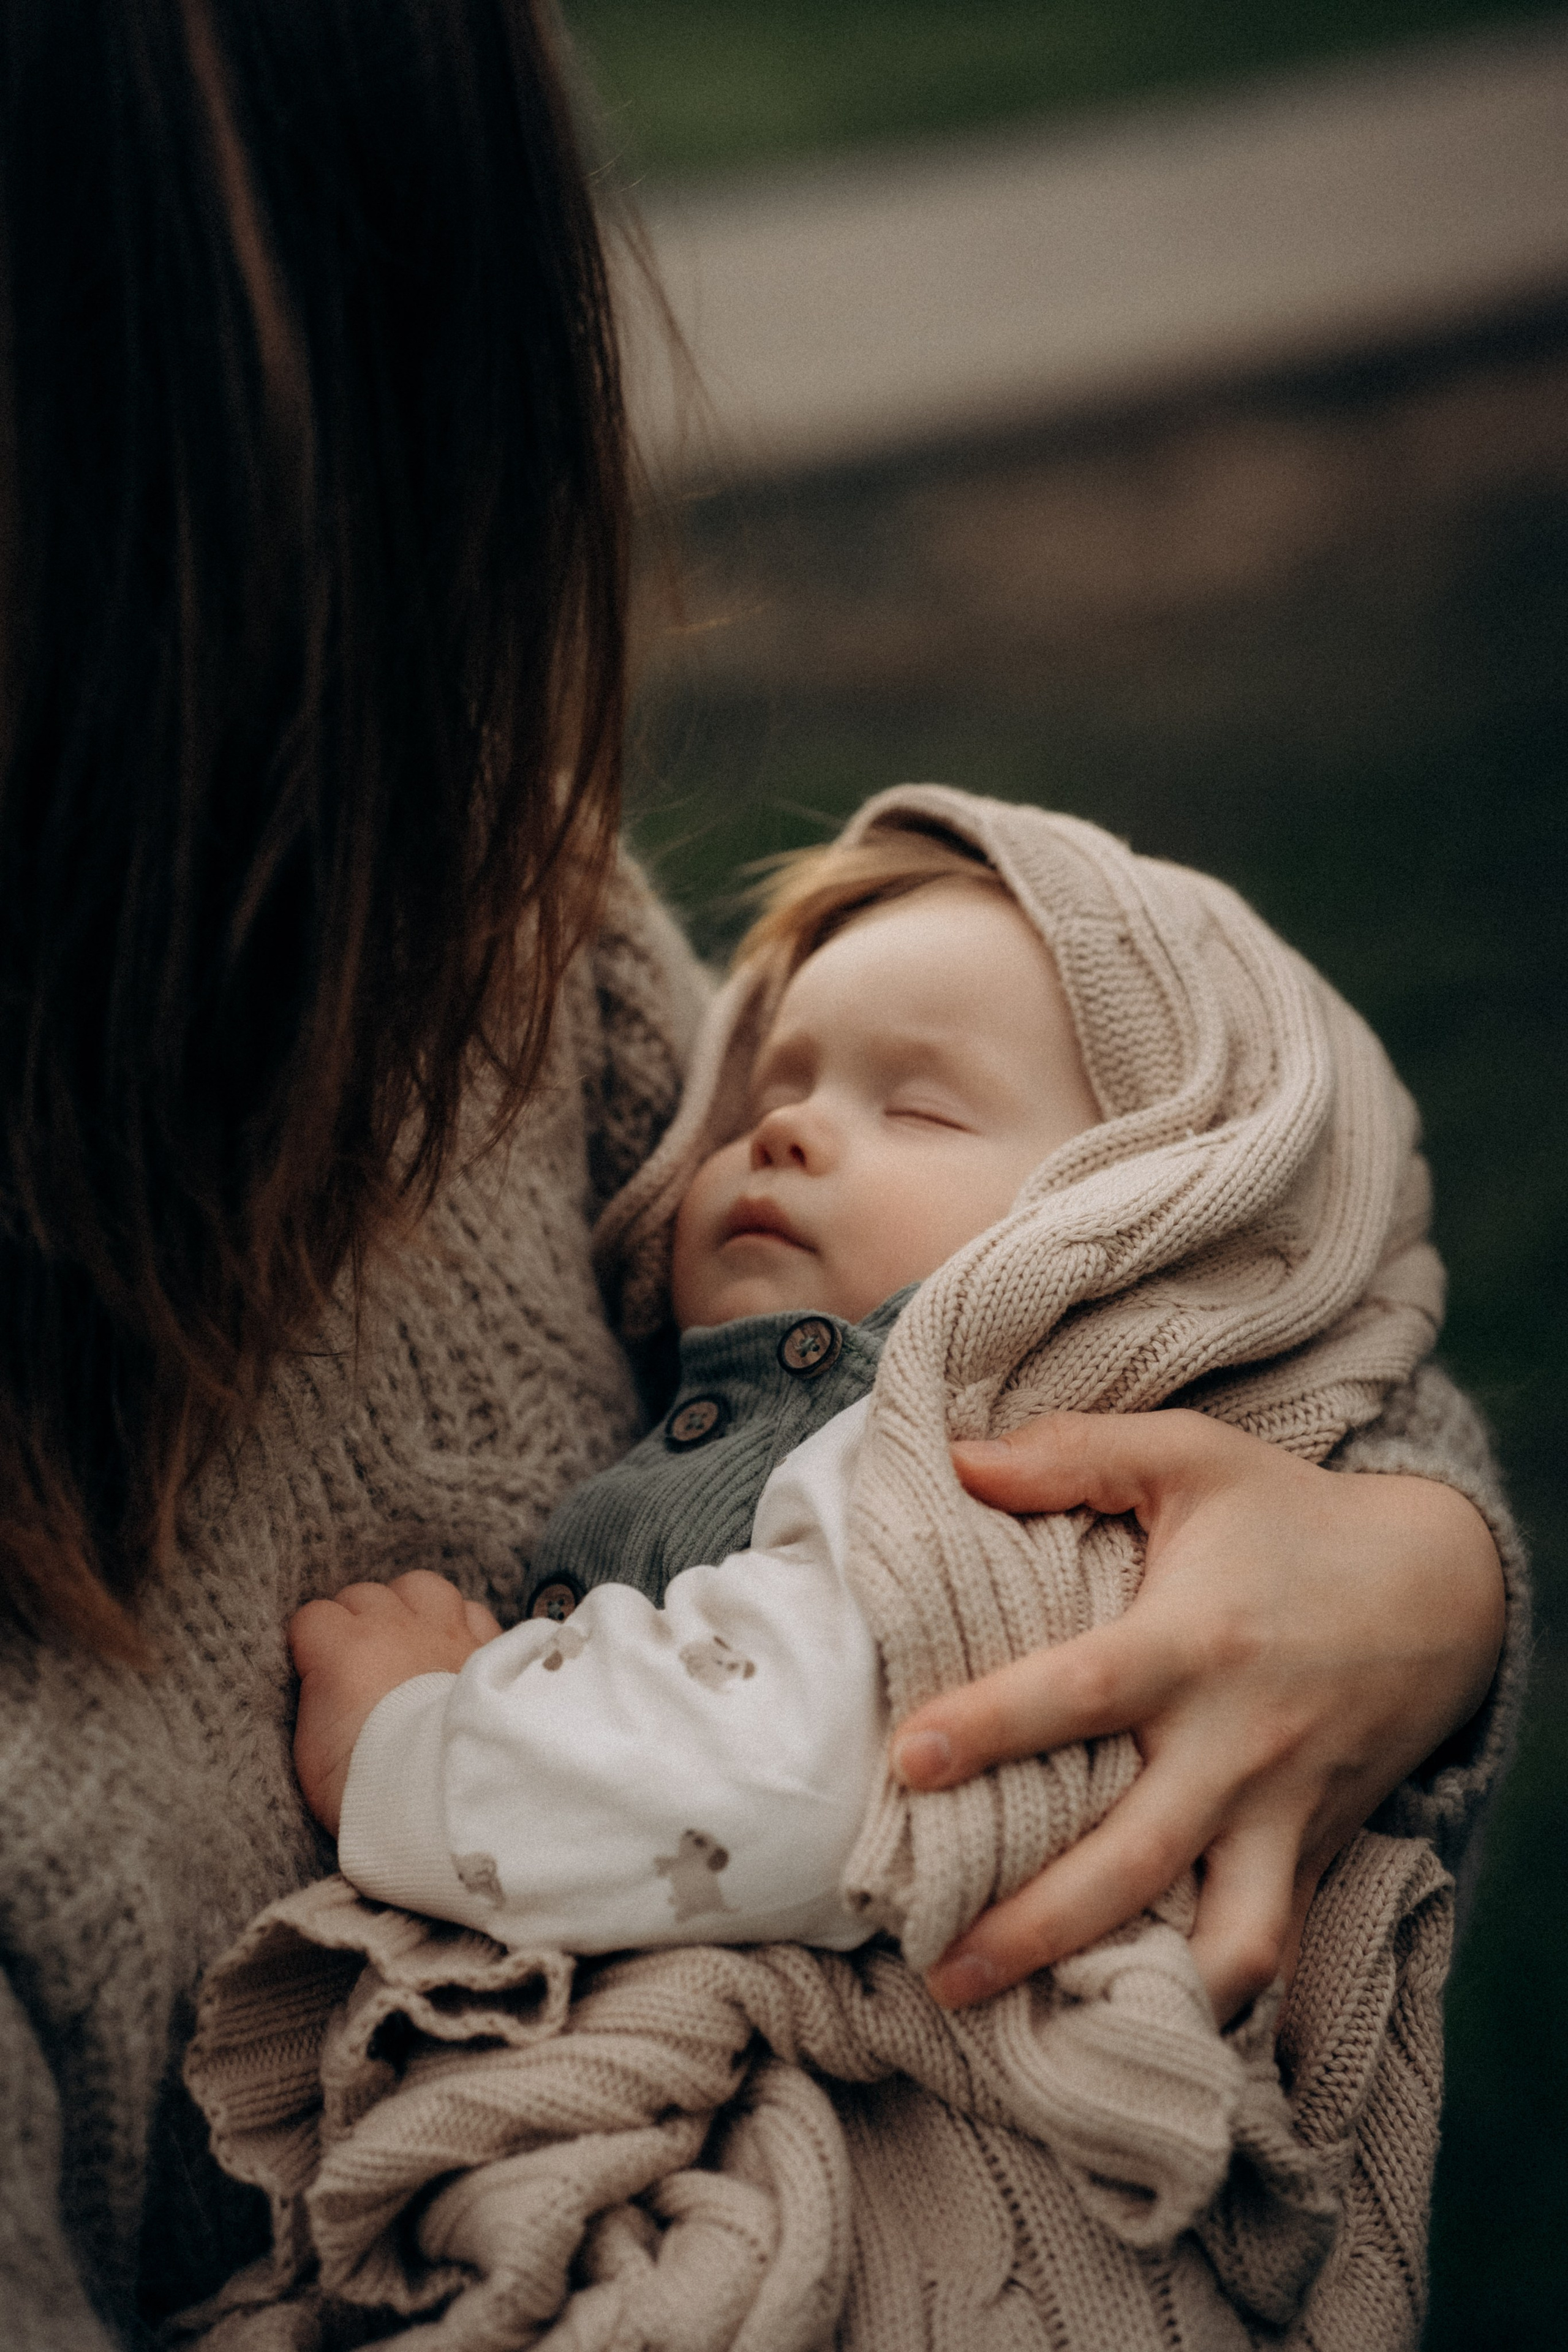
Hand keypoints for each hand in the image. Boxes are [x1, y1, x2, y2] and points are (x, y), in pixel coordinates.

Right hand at [289, 1570, 500, 1836]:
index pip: (313, 1618)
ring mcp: (443, 1632)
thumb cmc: (368, 1783)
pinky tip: (452, 1648)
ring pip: (419, 1588)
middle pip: (364, 1596)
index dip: (313, 1645)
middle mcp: (393, 1627)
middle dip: (357, 1622)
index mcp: (343, 1649)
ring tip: (408, 1640)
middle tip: (362, 1663)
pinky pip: (469, 1610)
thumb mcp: (315, 1751)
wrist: (442, 1796)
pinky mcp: (486, 1647)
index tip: (317, 1670)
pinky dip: (458, 1624)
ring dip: (409, 1608)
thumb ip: (319, 1700)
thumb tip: (325, 1684)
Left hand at [890, 1410, 1504, 2021]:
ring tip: (1039, 2031)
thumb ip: (1073, 1452)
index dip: (993, 1726)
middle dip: (1036, 1925)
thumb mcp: (1191, 1456)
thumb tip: (956, 1458)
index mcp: (1195, 1643)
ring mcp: (1285, 1813)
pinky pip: (1272, 1948)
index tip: (906, 1761)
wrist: (1442, 1589)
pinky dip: (1215, 1997)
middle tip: (938, 1969)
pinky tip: (1140, 2029)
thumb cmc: (1291, 1517)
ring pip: (1226, 1939)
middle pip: (1136, 1857)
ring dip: (1137, 1989)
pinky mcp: (1316, 1853)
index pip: (1084, 1691)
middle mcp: (1240, 1743)